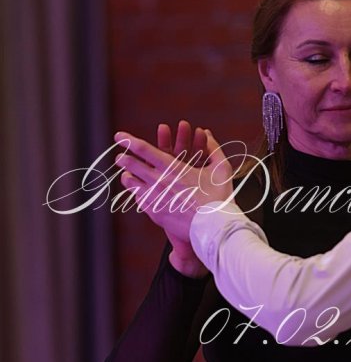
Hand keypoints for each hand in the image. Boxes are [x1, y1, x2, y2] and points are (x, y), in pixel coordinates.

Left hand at [114, 124, 233, 276]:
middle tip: (119, 156)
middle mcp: (159, 181)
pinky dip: (137, 194)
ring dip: (127, 176)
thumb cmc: (218, 198)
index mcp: (172, 167)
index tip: (119, 136)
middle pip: (132, 165)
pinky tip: (139, 193)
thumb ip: (213, 149)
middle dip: (123, 159)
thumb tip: (208, 133)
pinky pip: (140, 200)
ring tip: (126, 175)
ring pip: (131, 183)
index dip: (128, 140)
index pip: (144, 150)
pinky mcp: (155, 213)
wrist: (213, 228)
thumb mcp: (221, 169)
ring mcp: (155, 198)